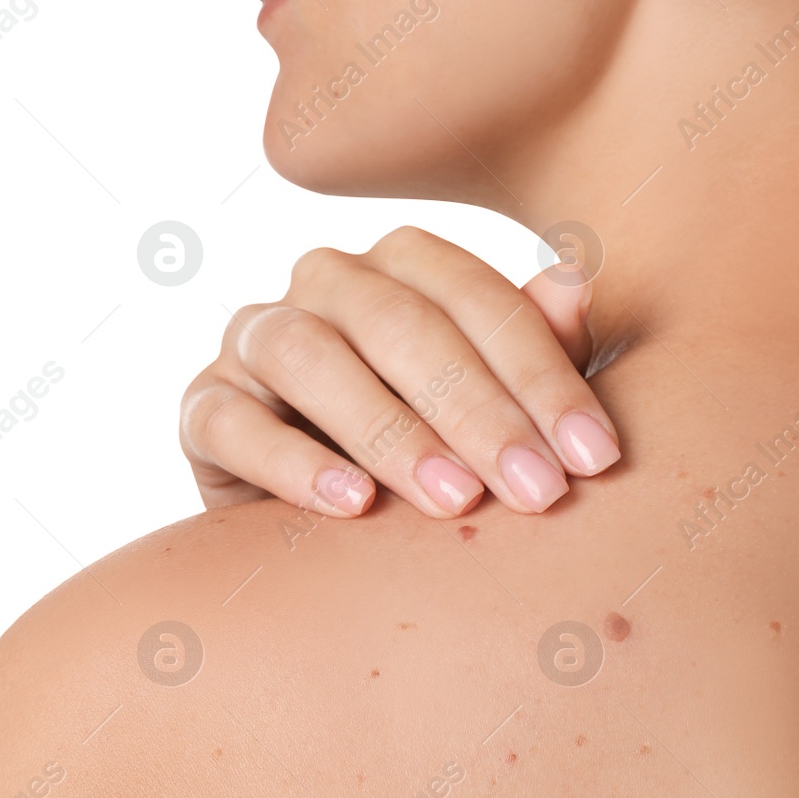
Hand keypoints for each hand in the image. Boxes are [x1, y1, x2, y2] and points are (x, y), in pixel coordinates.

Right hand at [179, 226, 620, 518]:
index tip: (594, 459)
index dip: (542, 376)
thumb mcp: (497, 408)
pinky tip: (352, 507)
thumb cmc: (434, 453)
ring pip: (308, 354)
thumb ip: (537, 349)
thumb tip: (577, 279)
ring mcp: (254, 339)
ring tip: (452, 502)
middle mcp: (325, 284)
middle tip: (535, 491)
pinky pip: (232, 420)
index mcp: (404, 266)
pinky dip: (291, 461)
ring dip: (388, 429)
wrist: (317, 531)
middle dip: (476, 409)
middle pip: (399, 322)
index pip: (476, 298)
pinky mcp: (204, 407)